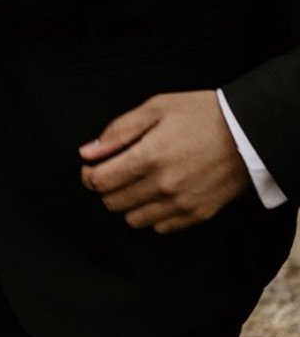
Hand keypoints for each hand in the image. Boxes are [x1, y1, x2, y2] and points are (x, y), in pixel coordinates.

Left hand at [79, 90, 249, 231]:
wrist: (249, 133)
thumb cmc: (201, 115)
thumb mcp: (155, 108)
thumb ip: (117, 132)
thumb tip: (87, 153)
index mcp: (148, 157)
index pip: (100, 181)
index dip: (89, 175)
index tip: (92, 167)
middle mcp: (162, 186)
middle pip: (113, 203)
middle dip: (106, 188)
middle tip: (115, 173)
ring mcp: (181, 204)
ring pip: (134, 220)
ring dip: (128, 204)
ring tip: (137, 184)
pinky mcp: (198, 214)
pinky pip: (161, 227)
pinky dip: (152, 215)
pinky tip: (158, 196)